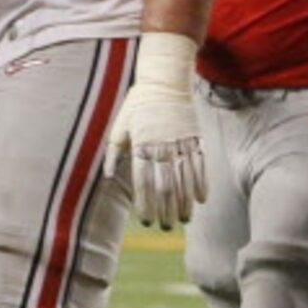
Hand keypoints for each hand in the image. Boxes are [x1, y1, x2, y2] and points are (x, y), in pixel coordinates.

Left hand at [107, 33, 207, 225]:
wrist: (165, 81)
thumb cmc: (137, 106)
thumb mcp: (119, 127)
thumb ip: (112, 152)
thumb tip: (106, 177)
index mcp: (140, 145)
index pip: (142, 182)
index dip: (144, 203)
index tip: (144, 220)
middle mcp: (161, 146)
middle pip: (164, 185)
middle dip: (164, 209)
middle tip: (163, 226)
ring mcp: (181, 143)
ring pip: (184, 179)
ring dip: (184, 202)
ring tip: (182, 220)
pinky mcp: (196, 138)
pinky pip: (200, 165)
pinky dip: (201, 183)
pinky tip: (201, 200)